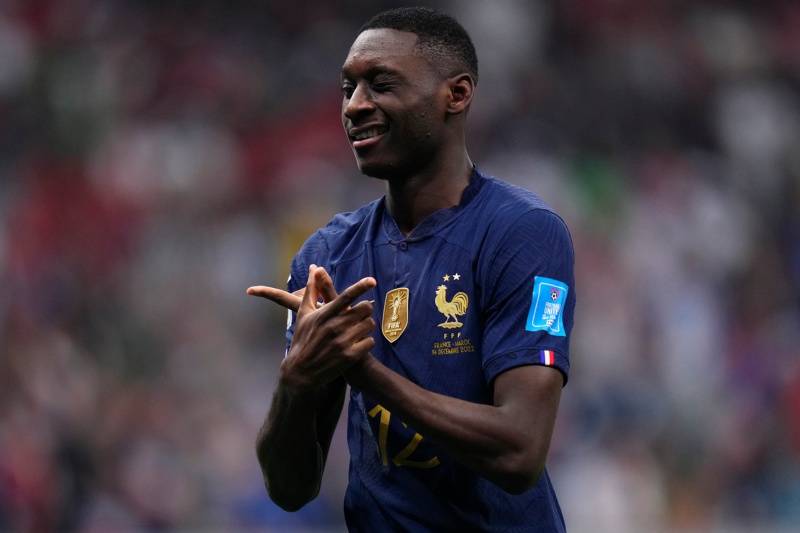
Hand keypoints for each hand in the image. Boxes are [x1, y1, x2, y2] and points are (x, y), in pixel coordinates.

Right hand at [249, 266, 376, 392]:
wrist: (301, 371)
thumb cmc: (303, 338)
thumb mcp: (304, 313)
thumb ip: (312, 289)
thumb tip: (314, 267)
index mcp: (324, 314)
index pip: (346, 297)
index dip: (360, 287)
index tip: (372, 281)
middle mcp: (334, 326)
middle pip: (364, 309)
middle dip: (365, 310)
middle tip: (360, 314)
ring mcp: (342, 342)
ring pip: (370, 325)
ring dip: (367, 326)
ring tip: (358, 329)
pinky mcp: (349, 357)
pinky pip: (370, 342)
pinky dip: (367, 342)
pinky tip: (358, 344)